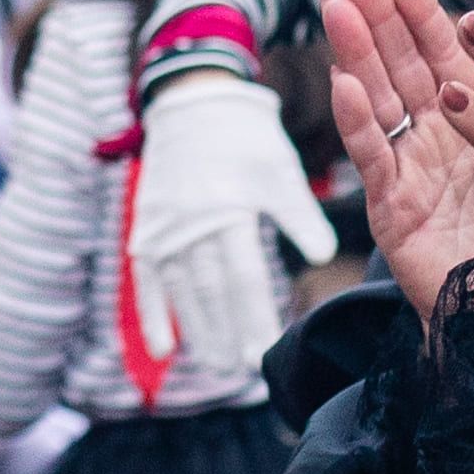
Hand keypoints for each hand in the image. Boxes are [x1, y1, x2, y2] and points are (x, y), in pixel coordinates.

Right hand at [130, 58, 333, 375]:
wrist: (194, 105)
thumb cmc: (249, 142)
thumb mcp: (280, 173)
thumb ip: (302, 217)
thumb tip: (326, 258)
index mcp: (229, 209)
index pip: (242, 276)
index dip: (253, 315)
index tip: (264, 349)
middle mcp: (192, 224)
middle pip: (211, 291)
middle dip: (227, 332)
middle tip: (243, 368)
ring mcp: (164, 229)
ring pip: (181, 292)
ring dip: (198, 330)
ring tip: (217, 363)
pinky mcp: (147, 230)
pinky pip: (147, 281)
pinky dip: (153, 316)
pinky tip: (164, 351)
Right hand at [317, 0, 473, 308]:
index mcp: (472, 123)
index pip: (442, 55)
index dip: (417, 10)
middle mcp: (436, 142)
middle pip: (400, 68)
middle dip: (375, 16)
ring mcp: (411, 175)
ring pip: (381, 103)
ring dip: (357, 53)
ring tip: (337, 6)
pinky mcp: (398, 216)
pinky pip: (379, 163)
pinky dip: (360, 124)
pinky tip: (346, 85)